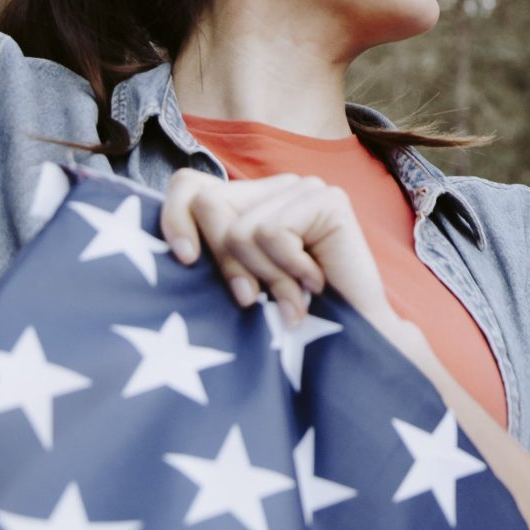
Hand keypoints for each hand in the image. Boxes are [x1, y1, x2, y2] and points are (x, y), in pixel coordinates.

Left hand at [159, 169, 394, 325]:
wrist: (353, 343)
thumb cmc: (291, 320)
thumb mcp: (238, 284)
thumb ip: (213, 255)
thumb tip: (177, 248)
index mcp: (250, 202)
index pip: (189, 185)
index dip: (175, 219)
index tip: (185, 262)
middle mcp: (275, 188)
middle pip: (209, 204)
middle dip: (226, 262)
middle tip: (252, 298)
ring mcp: (304, 189)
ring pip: (241, 229)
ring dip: (266, 278)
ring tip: (291, 300)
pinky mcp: (328, 199)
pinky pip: (274, 233)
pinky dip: (289, 270)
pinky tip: (315, 284)